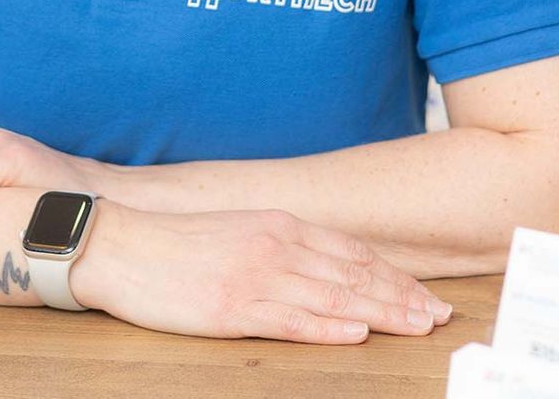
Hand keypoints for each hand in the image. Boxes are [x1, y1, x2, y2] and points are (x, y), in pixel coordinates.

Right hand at [72, 203, 451, 344]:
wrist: (118, 246)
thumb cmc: (173, 245)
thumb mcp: (237, 231)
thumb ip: (280, 246)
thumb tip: (322, 269)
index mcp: (277, 225)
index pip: (351, 252)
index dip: (394, 275)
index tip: (425, 295)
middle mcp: (275, 246)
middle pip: (354, 274)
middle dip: (402, 296)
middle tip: (439, 316)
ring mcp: (255, 277)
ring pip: (334, 297)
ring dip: (382, 313)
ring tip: (417, 326)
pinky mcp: (233, 307)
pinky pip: (292, 319)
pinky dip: (329, 327)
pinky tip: (357, 333)